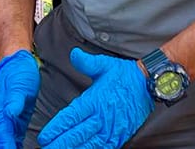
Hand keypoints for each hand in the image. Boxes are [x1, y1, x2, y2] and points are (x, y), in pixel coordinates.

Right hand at [0, 49, 40, 148]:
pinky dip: (15, 146)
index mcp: (0, 112)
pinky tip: (20, 148)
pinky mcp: (14, 121)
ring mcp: (6, 121)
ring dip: (10, 148)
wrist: (16, 63)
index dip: (7, 148)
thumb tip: (10, 112)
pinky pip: (13, 139)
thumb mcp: (19, 86)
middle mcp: (0, 119)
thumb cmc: (17, 73)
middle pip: (0, 144)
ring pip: (5, 143)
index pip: (2, 138)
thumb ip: (15, 100)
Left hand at [38, 48, 153, 148]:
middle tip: (47, 148)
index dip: (57, 128)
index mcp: (94, 100)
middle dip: (60, 144)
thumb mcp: (105, 65)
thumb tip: (74, 54)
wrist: (149, 85)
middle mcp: (101, 117)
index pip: (71, 117)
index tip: (45, 136)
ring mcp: (111, 129)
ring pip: (89, 145)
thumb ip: (87, 62)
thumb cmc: (125, 75)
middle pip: (77, 135)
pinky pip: (104, 148)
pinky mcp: (119, 136)